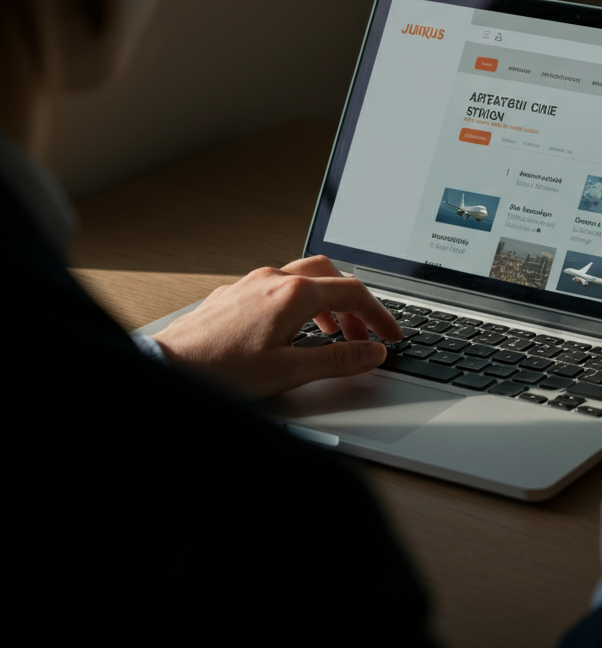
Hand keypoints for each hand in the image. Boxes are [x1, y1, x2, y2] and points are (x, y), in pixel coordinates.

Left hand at [152, 255, 402, 398]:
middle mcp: (272, 279)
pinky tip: (292, 330)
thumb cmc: (218, 371)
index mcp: (292, 294)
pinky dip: (300, 303)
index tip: (391, 336)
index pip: (353, 293)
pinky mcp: (234, 293)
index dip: (379, 316)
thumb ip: (337, 360)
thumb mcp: (288, 372)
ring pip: (304, 277)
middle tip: (363, 335)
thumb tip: (372, 354)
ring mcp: (251, 282)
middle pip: (331, 275)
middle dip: (354, 304)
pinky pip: (279, 285)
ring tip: (332, 334)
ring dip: (327, 302)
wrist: (165, 367)